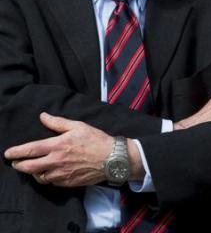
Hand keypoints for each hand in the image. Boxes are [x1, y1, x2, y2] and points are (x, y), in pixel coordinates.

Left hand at [4, 112, 142, 186]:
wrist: (111, 158)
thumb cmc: (96, 139)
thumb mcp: (78, 126)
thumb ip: (58, 122)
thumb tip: (43, 116)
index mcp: (58, 146)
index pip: (31, 150)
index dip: (17, 152)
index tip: (8, 153)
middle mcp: (56, 162)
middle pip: (30, 167)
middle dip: (19, 165)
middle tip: (15, 163)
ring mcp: (61, 174)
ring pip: (39, 177)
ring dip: (33, 172)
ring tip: (33, 167)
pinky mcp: (67, 182)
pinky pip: (51, 182)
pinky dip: (47, 177)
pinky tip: (49, 172)